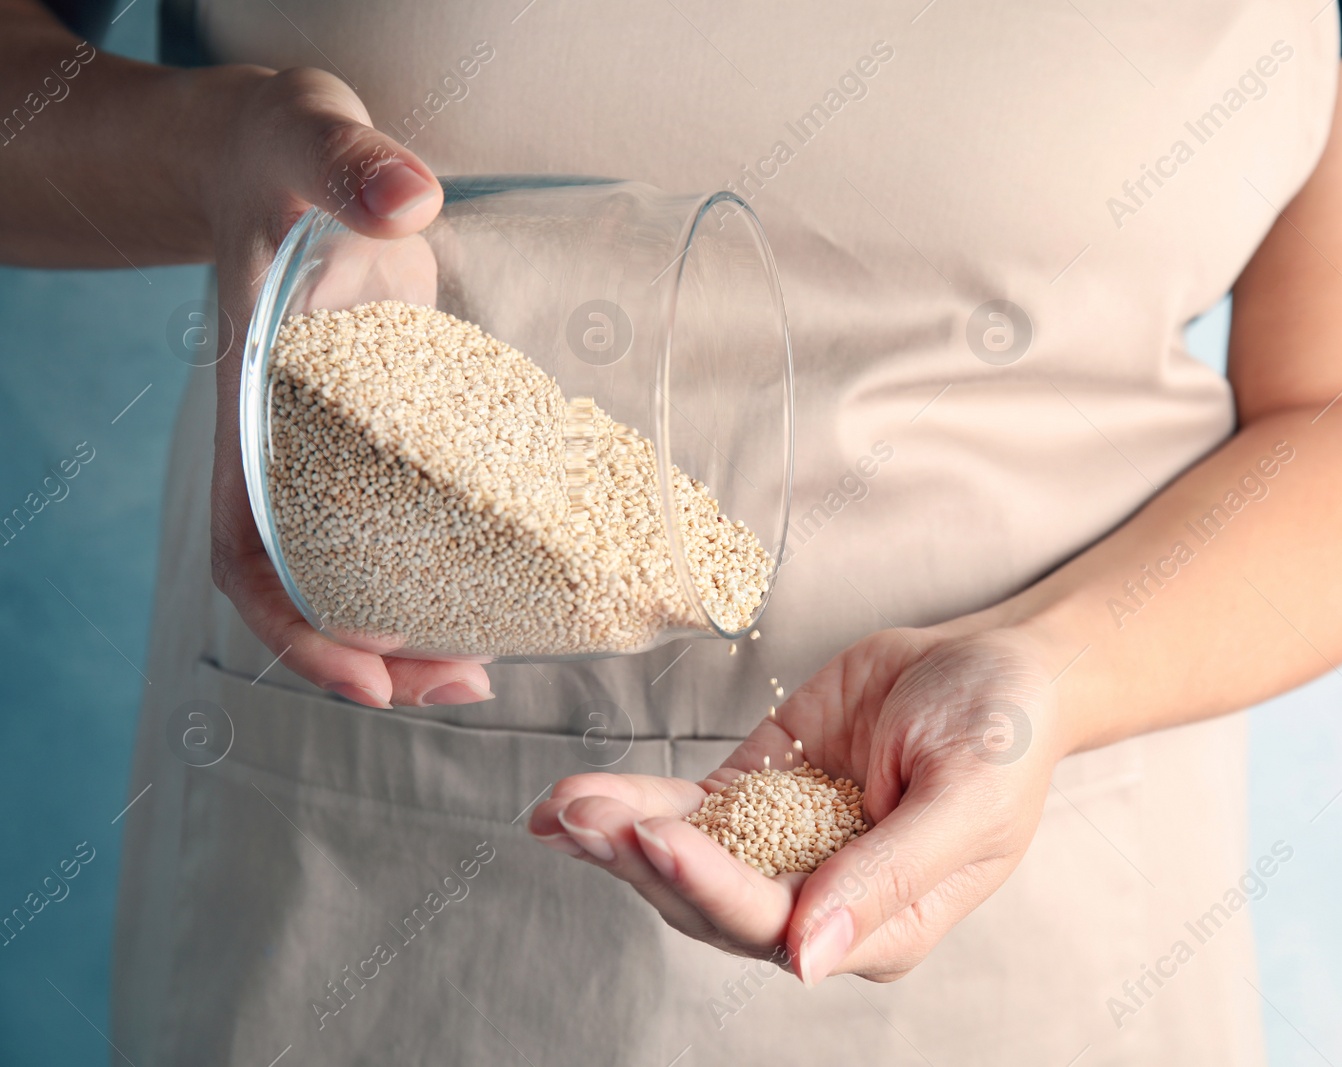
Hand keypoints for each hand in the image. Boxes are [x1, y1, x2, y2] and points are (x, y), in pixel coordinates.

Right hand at [203, 66, 492, 707]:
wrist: (286, 157)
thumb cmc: (282, 156)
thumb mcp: (305, 140)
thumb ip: (348, 163)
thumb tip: (405, 198)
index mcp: (254, 408)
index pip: (248, 548)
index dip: (295, 626)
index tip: (365, 679)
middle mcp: (289, 447)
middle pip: (313, 586)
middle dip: (377, 655)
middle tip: (466, 687)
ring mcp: (337, 446)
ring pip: (361, 568)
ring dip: (416, 628)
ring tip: (487, 668)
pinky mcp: (387, 431)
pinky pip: (406, 521)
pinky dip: (446, 565)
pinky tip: (504, 585)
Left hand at [528, 625, 1065, 984]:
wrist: (997, 662)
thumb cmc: (1005, 733)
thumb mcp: (968, 800)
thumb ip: (889, 877)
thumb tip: (808, 961)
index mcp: (881, 923)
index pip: (776, 925)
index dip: (710, 884)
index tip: (656, 836)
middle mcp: (822, 900)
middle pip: (712, 904)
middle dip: (642, 865)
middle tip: (584, 819)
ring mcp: (786, 846)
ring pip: (687, 862)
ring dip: (622, 839)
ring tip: (562, 809)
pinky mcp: (760, 793)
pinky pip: (688, 809)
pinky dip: (633, 803)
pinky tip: (577, 799)